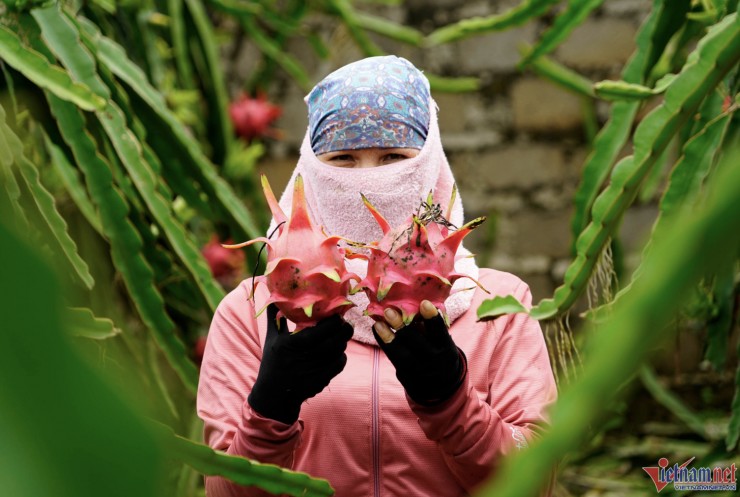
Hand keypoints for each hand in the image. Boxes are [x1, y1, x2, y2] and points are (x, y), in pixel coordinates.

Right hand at [248, 304, 352, 423]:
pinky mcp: (322, 380)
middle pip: (335, 340)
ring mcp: (315, 369)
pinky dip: (341, 355)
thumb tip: (274, 295)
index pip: (320, 330)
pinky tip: (337, 351)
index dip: (333, 321)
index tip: (337, 314)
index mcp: (292, 344)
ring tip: (341, 334)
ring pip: (339, 351)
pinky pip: (340, 364)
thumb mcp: (272, 338)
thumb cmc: (273, 362)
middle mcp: (305, 357)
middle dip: (345, 329)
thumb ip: (274, 316)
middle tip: (345, 322)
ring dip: (343, 341)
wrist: (275, 395)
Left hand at [373, 300, 466, 405]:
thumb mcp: (442, 343)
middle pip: (417, 342)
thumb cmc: (440, 353)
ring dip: (388, 337)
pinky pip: (393, 358)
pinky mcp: (405, 375)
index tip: (424, 303)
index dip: (432, 318)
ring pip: (402, 353)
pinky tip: (376, 330)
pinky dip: (384, 343)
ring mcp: (418, 369)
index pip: (440, 331)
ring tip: (378, 323)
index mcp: (446, 348)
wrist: (441, 388)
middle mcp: (433, 360)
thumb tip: (412, 304)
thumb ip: (430, 327)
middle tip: (389, 311)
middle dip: (402, 326)